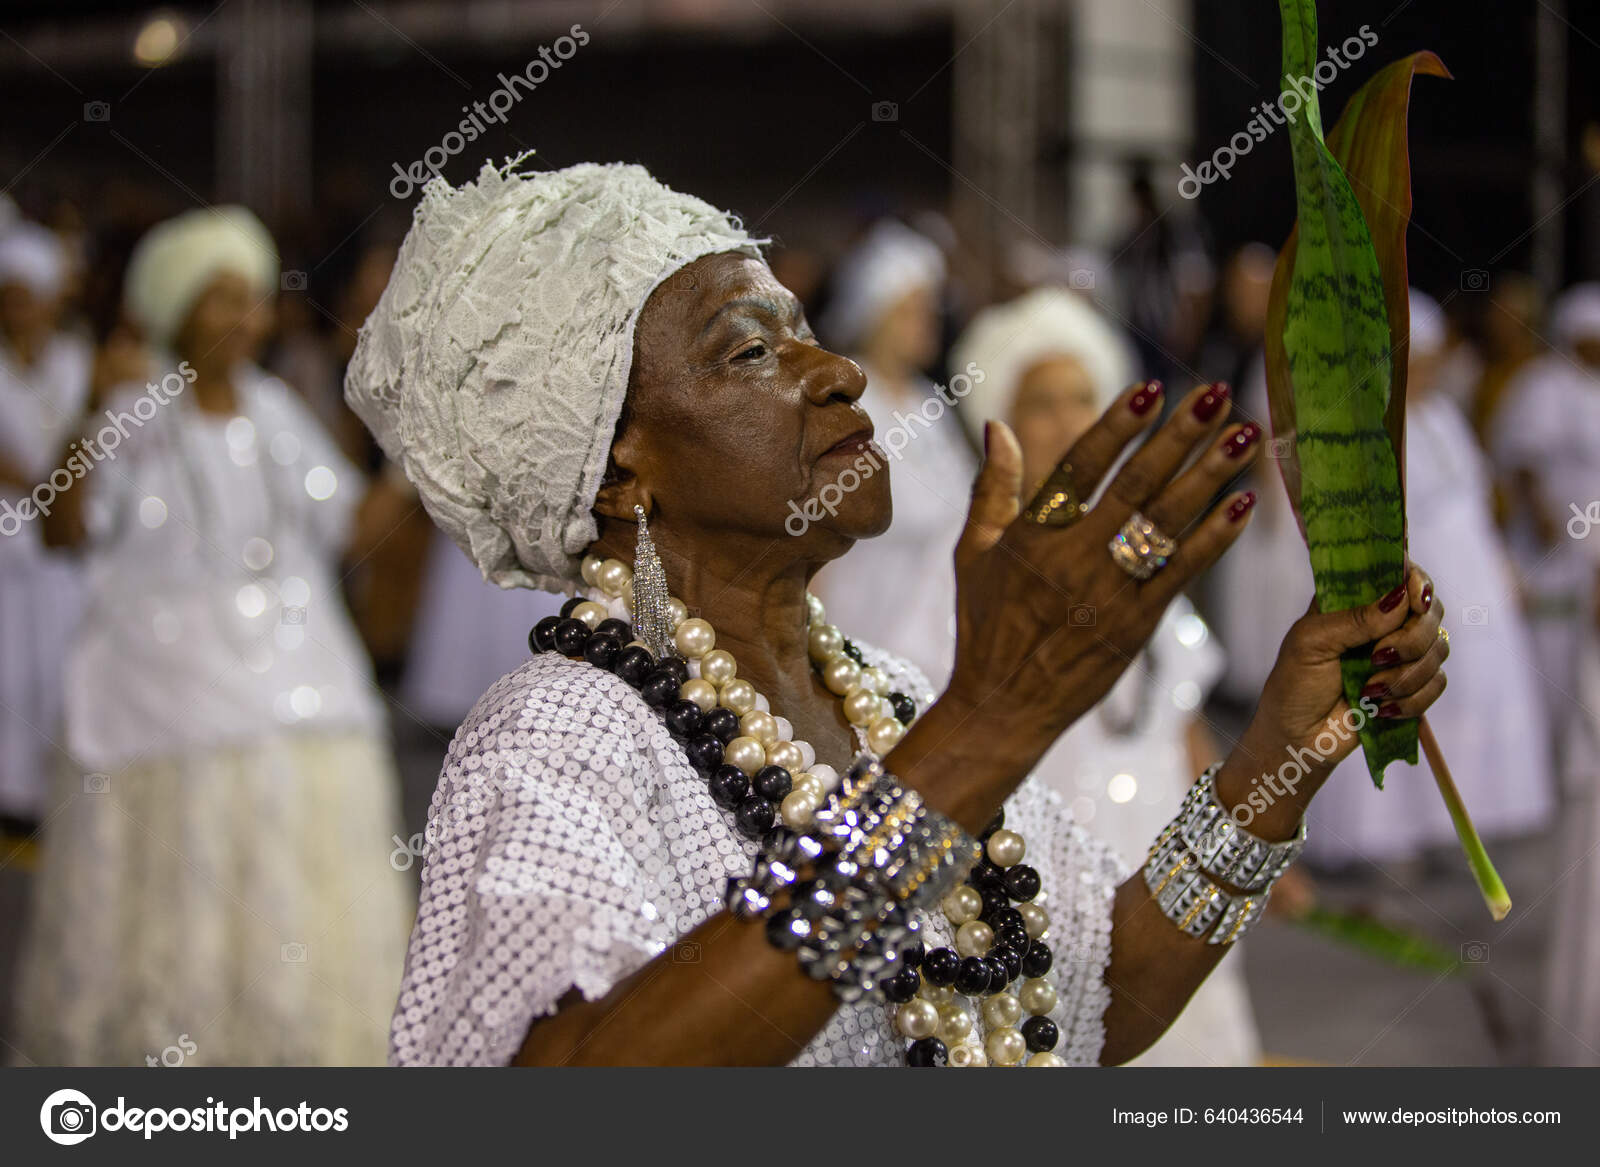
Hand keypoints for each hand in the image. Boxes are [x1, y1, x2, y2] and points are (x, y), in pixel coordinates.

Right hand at [943, 381, 1258, 758]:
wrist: (1002, 706)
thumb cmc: (985, 624)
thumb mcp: (971, 553)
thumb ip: (991, 487)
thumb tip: (999, 424)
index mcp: (1030, 535)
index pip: (1079, 467)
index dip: (1116, 427)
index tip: (1151, 390)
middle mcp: (1071, 559)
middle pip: (1135, 486)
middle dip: (1179, 437)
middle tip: (1217, 395)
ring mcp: (1107, 593)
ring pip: (1166, 524)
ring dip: (1210, 476)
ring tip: (1245, 436)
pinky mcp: (1135, 626)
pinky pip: (1182, 574)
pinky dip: (1215, 538)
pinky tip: (1245, 503)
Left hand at [1216, 565, 1447, 838]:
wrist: (1298, 738)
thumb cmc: (1294, 683)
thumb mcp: (1312, 643)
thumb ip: (1354, 619)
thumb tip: (1401, 596)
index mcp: (1356, 600)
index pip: (1402, 572)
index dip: (1416, 582)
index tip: (1414, 599)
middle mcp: (1385, 621)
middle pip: (1431, 609)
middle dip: (1412, 638)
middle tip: (1378, 658)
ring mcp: (1402, 653)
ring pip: (1440, 648)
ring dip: (1406, 675)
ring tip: (1369, 691)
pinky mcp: (1413, 686)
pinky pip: (1438, 683)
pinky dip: (1413, 699)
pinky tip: (1382, 709)